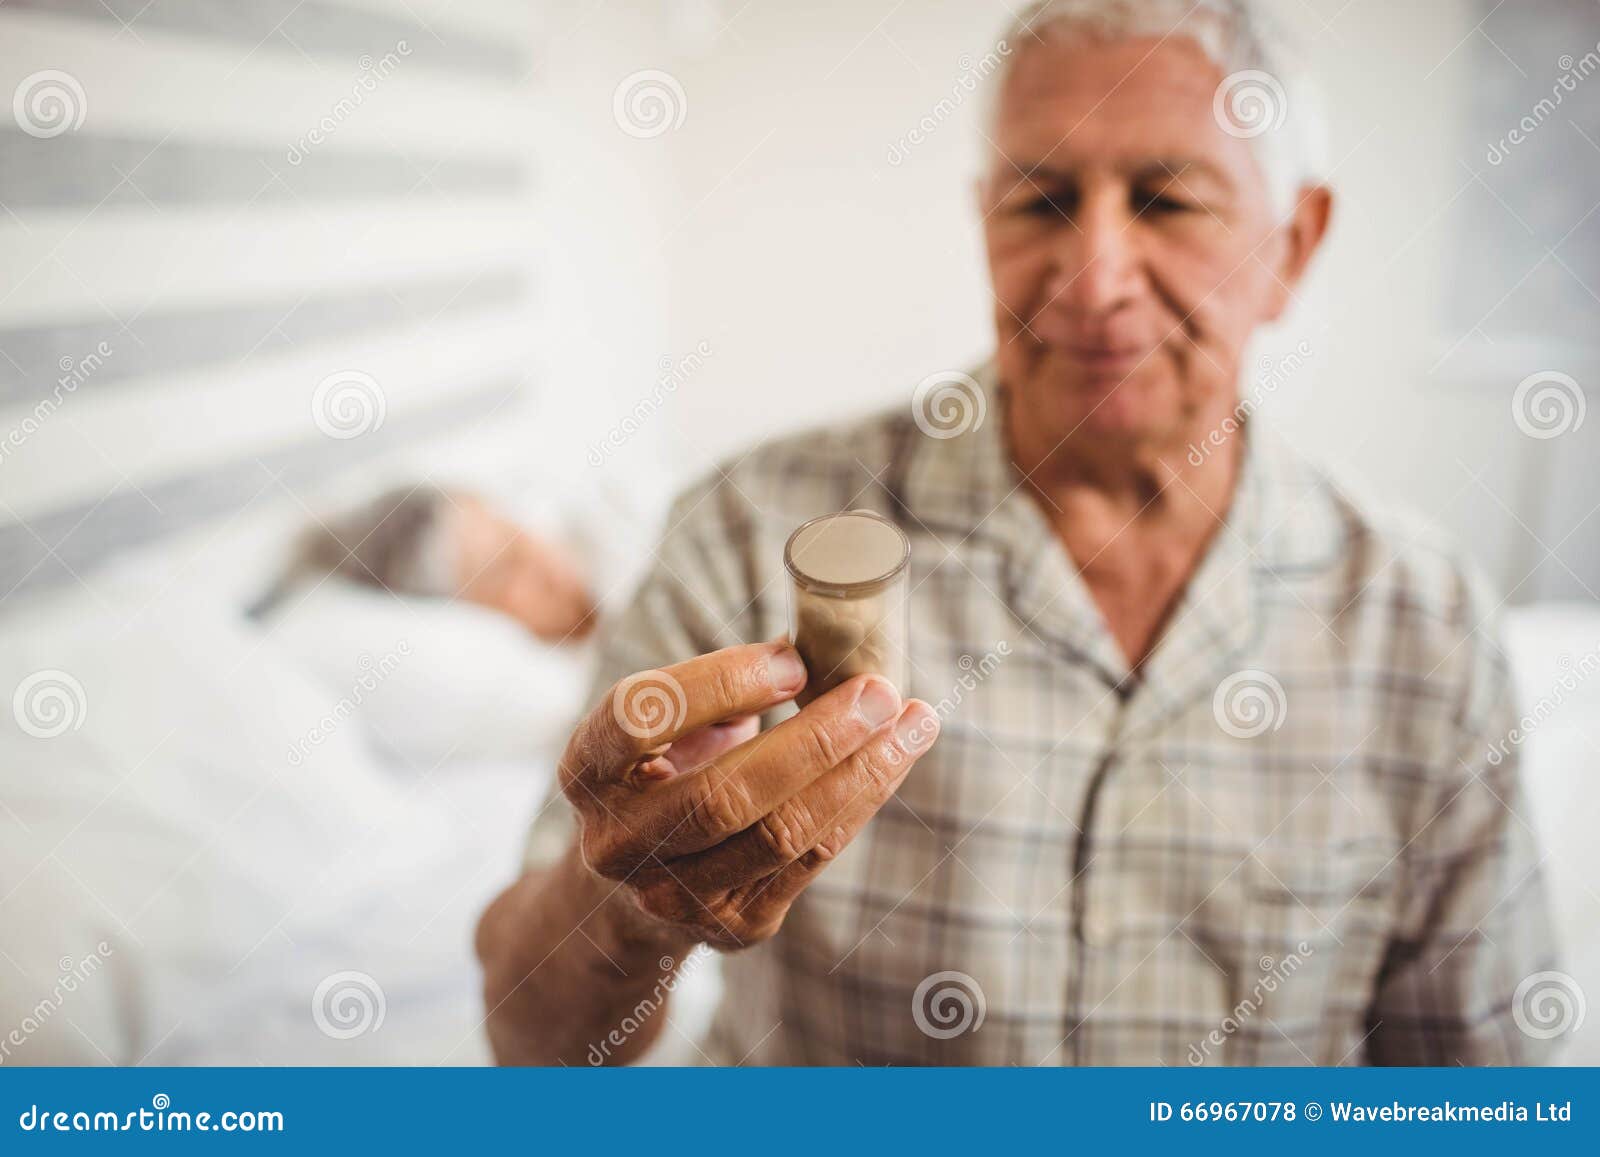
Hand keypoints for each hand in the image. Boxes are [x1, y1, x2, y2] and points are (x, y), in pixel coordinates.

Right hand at [559, 642, 938, 949]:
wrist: (634, 890)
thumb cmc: (665, 775)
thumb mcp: (664, 729)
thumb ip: (718, 690)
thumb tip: (816, 644)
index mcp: (586, 771)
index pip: (638, 718)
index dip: (718, 685)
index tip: (792, 659)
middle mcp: (618, 842)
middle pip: (724, 793)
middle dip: (815, 738)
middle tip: (878, 690)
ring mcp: (672, 896)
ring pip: (779, 835)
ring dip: (859, 774)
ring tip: (912, 721)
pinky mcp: (731, 927)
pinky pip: (810, 860)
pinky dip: (859, 803)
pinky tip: (894, 759)